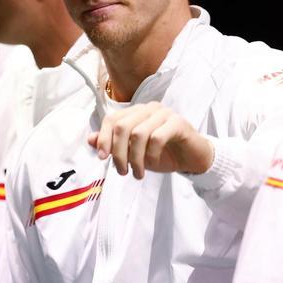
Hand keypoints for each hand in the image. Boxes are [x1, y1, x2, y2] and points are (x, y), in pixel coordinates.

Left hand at [89, 102, 213, 177]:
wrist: (192, 159)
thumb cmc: (162, 154)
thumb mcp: (134, 152)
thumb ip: (113, 144)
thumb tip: (90, 140)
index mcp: (136, 112)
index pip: (112, 119)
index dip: (104, 138)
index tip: (102, 158)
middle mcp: (149, 108)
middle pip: (123, 126)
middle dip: (118, 152)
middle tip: (122, 171)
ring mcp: (164, 113)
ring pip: (138, 133)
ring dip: (135, 158)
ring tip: (137, 174)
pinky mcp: (178, 123)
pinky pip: (157, 137)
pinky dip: (150, 155)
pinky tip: (152, 164)